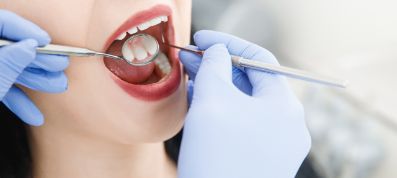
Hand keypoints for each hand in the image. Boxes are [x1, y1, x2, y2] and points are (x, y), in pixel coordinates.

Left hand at [0, 10, 68, 125]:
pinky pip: (3, 89)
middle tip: (60, 65)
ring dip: (35, 80)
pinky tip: (34, 115)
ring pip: (10, 69)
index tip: (46, 41)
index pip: (2, 22)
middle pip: (11, 47)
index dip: (25, 29)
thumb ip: (8, 61)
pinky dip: (18, 101)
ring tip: (57, 87)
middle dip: (38, 59)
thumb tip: (31, 46)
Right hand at [178, 31, 310, 177]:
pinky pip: (243, 124)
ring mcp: (275, 143)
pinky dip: (223, 110)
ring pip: (245, 104)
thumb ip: (213, 67)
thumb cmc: (218, 159)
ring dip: (219, 88)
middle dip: (220, 67)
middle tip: (191, 58)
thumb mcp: (212, 102)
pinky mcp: (261, 157)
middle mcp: (286, 124)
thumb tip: (215, 51)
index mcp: (284, 107)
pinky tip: (202, 103)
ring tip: (192, 78)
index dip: (229, 44)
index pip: (260, 61)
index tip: (202, 39)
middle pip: (252, 82)